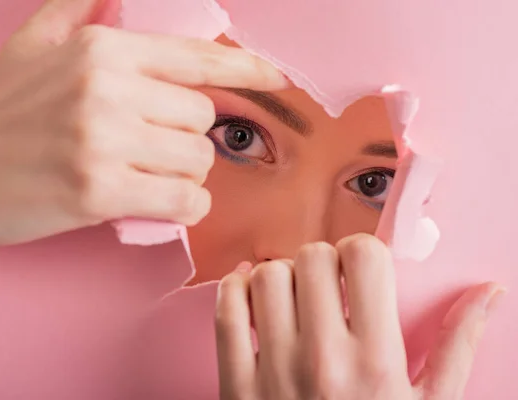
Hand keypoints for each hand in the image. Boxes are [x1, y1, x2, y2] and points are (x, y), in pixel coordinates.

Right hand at [0, 0, 288, 244]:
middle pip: (201, 118)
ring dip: (183, 175)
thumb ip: (80, 9)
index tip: (275, 79)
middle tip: (152, 150)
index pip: (196, 56)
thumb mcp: (33, 42)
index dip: (246, 68)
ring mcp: (102, 140)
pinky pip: (184, 199)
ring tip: (146, 176)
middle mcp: (107, 88)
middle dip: (186, 139)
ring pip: (197, 160)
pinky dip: (182, 205)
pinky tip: (155, 202)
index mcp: (101, 49)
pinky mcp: (97, 192)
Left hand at [215, 233, 504, 399]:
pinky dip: (233, 289)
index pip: (364, 257)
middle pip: (312, 257)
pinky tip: (249, 293)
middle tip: (326, 284)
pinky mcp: (236, 386)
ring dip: (279, 275)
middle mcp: (324, 360)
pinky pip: (225, 312)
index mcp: (377, 360)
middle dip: (322, 261)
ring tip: (292, 296)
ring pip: (266, 276)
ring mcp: (274, 371)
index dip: (363, 251)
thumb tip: (487, 293)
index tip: (360, 267)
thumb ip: (457, 345)